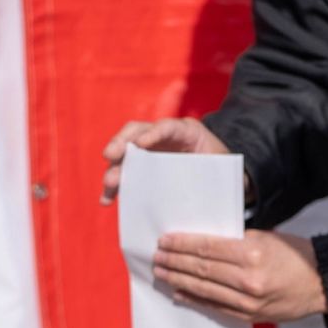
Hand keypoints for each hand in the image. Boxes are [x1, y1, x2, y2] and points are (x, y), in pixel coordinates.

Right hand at [101, 118, 248, 204]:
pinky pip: (124, 175)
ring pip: (124, 154)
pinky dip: (114, 187)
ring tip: (109, 185)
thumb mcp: (221, 169)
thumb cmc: (219, 171)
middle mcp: (161, 138)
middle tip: (110, 157)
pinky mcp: (141, 169)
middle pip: (135, 133)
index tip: (141, 144)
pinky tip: (107, 200)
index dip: (153, 133)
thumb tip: (203, 194)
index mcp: (185, 132)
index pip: (167, 127)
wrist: (217, 178)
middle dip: (120, 144)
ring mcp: (148, 152)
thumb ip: (212, 173)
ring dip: (114, 169)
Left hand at [153, 230, 326, 323]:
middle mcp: (248, 279)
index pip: (208, 248)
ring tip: (161, 273)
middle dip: (175, 262)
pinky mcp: (249, 315)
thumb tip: (202, 242)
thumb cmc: (295, 255)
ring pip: (204, 289)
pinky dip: (194, 299)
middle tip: (157, 256)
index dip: (183, 245)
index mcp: (253, 254)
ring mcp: (248, 301)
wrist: (322, 284)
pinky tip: (179, 293)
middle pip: (202, 269)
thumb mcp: (268, 237)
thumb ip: (236, 240)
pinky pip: (215, 307)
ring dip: (178, 280)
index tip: (165, 240)